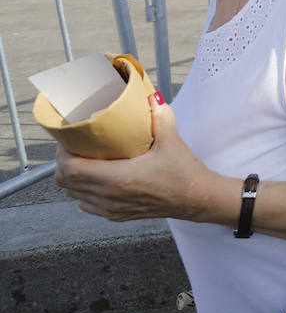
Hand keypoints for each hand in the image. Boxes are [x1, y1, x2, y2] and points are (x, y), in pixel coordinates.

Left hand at [54, 101, 211, 221]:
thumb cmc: (184, 174)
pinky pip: (86, 204)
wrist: (196, 199)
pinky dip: (83, 192)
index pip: (71, 169)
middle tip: (73, 148)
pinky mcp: (116, 215)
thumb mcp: (172, 141)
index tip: (68, 141)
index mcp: (119, 178)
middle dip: (64, 164)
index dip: (62, 154)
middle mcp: (110, 196)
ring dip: (72, 179)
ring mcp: (111, 209)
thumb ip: (160, 116)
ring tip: (83, 162)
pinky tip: (96, 179)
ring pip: (73, 194)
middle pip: (66, 182)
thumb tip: (151, 97)